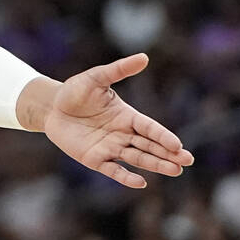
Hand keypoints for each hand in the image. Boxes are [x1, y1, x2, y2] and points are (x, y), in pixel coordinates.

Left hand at [44, 53, 192, 187]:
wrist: (52, 107)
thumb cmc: (75, 91)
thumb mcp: (96, 78)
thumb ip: (119, 70)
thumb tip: (144, 57)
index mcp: (127, 116)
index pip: (149, 127)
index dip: (163, 136)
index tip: (177, 145)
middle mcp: (123, 134)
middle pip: (149, 146)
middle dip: (168, 154)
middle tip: (187, 162)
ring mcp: (110, 148)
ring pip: (137, 158)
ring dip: (155, 165)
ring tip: (174, 171)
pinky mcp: (95, 159)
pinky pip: (113, 170)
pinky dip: (126, 177)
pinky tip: (141, 182)